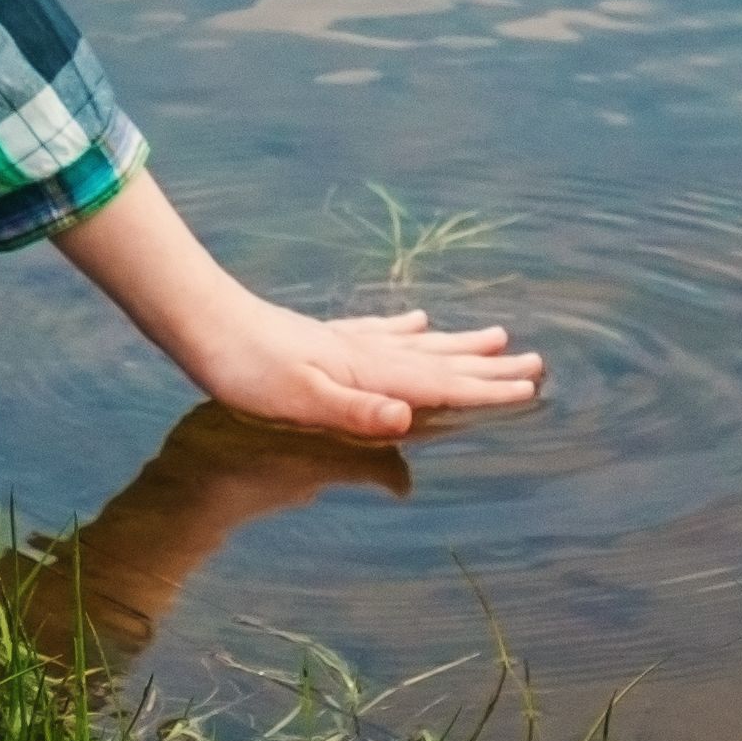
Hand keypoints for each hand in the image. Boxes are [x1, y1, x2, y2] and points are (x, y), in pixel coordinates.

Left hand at [51, 169, 547, 441]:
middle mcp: (368, 354)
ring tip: (497, 337)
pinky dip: (407, 330)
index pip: (439, 386)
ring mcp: (347, 343)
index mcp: (368, 374)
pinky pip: (382, 333)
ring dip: (459, 345)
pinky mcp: (325, 338)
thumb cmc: (246, 370)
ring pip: (419, 344)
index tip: (531, 389)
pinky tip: (417, 320)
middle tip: (537, 364)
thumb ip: (355, 411)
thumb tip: (409, 420)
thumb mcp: (299, 400)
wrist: (204, 324)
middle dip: (488, 367)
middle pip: (440, 361)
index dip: (486, 391)